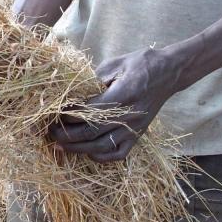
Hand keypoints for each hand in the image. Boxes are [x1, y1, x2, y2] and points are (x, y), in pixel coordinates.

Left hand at [49, 47, 182, 162]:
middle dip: (68, 135)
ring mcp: (135, 128)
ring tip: (60, 145)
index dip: (71, 115)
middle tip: (51, 132)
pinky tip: (86, 152)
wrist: (170, 72)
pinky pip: (119, 154)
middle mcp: (131, 114)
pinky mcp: (138, 135)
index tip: (55, 113)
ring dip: (78, 149)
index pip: (92, 111)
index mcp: (125, 92)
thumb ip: (92, 79)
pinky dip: (101, 157)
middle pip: (93, 132)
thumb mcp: (115, 64)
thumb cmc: (139, 64)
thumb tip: (68, 94)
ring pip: (102, 147)